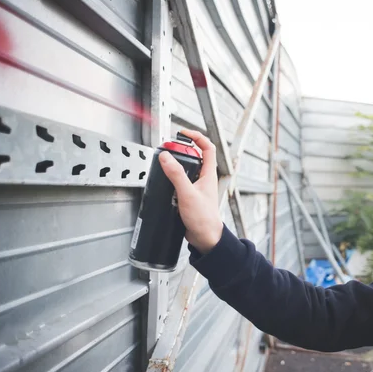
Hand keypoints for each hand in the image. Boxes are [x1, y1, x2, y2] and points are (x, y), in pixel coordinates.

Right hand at [159, 129, 223, 253]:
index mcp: (208, 174)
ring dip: (175, 165)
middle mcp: (204, 178)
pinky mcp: (190, 196)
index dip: (196, 137)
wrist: (205, 238)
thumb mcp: (187, 194)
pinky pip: (181, 183)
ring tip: (164, 163)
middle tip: (168, 149)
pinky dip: (172, 180)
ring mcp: (197, 187)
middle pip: (194, 156)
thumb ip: (176, 174)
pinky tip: (165, 184)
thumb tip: (166, 156)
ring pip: (186, 170)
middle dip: (181, 150)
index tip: (183, 133)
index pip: (207, 147)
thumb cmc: (204, 218)